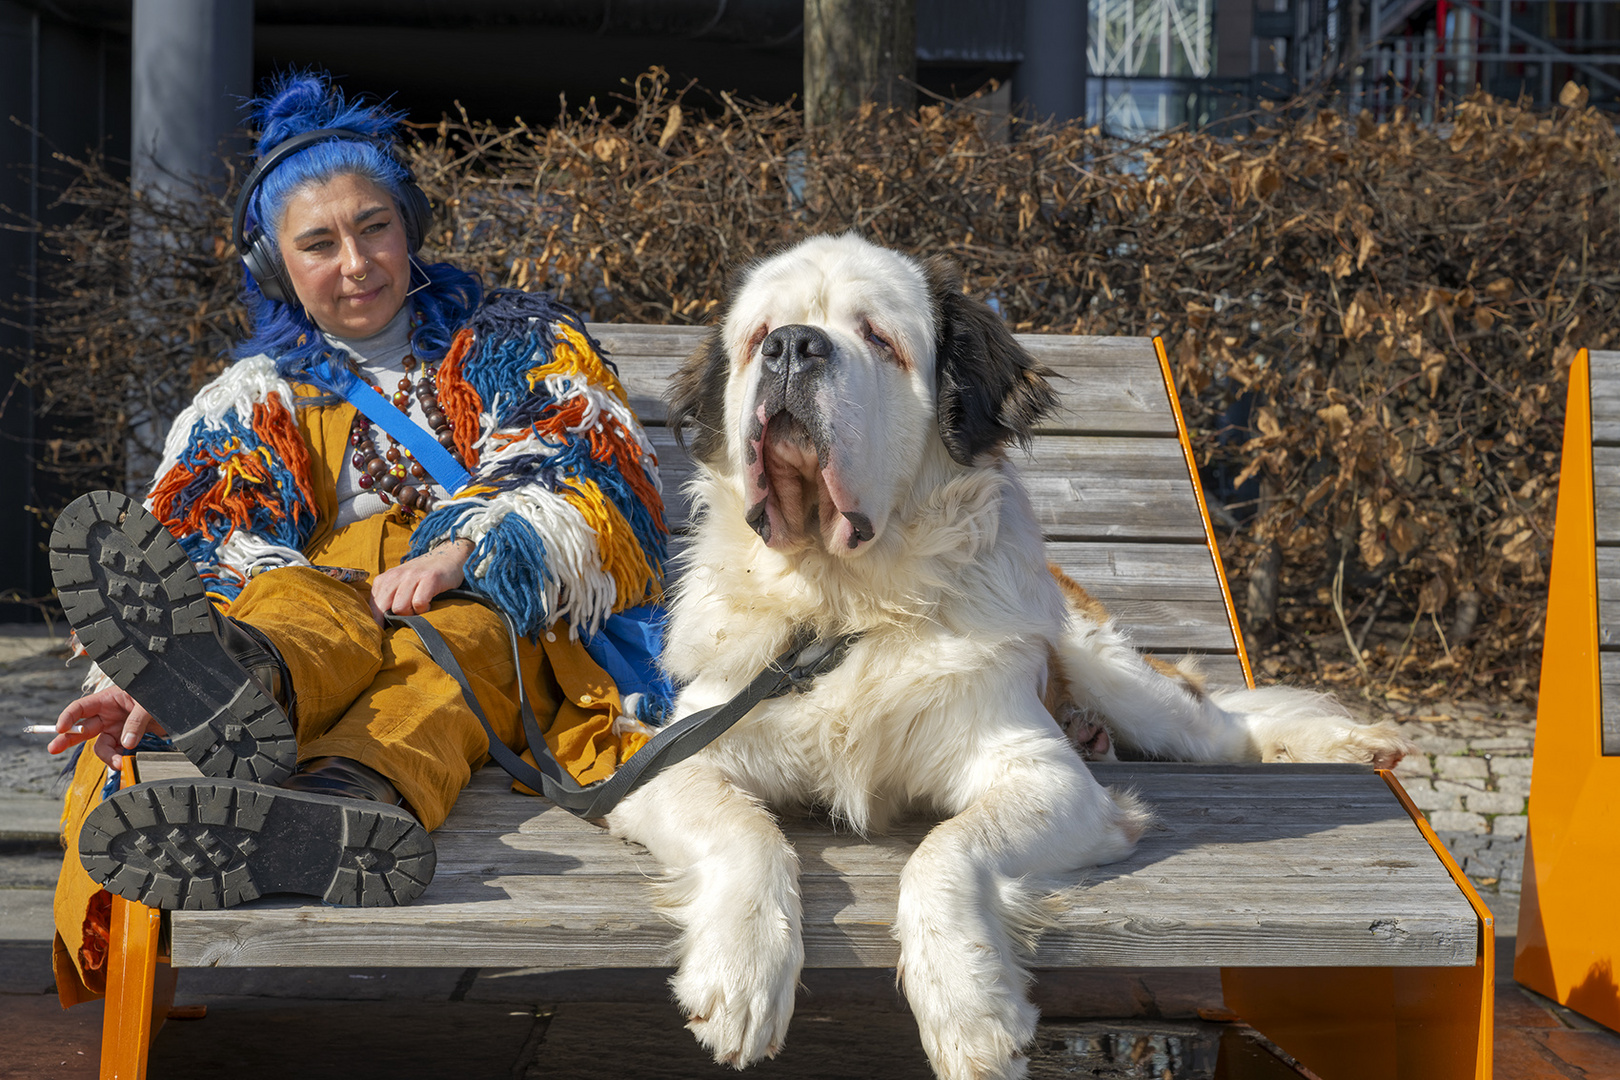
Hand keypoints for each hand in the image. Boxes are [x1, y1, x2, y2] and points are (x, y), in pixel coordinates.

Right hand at [49, 687, 164, 769]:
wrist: (180, 703)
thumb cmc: (160, 693)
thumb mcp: (147, 702)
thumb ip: (136, 721)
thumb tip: (126, 744)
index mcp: (109, 699)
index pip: (80, 707)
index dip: (68, 717)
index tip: (60, 728)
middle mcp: (109, 715)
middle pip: (83, 728)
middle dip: (67, 739)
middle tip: (53, 749)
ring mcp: (118, 728)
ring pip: (102, 746)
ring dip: (107, 757)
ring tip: (120, 764)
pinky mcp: (128, 739)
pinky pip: (118, 752)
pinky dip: (120, 759)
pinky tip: (126, 763)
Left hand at [368, 538, 472, 622]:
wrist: (448, 555)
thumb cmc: (422, 576)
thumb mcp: (400, 584)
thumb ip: (388, 598)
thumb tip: (380, 626)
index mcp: (384, 579)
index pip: (372, 607)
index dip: (378, 624)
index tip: (386, 633)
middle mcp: (395, 575)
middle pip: (383, 609)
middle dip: (392, 621)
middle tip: (404, 623)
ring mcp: (412, 575)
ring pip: (400, 608)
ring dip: (411, 614)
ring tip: (418, 610)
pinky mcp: (430, 578)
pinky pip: (419, 603)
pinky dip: (424, 609)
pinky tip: (429, 605)